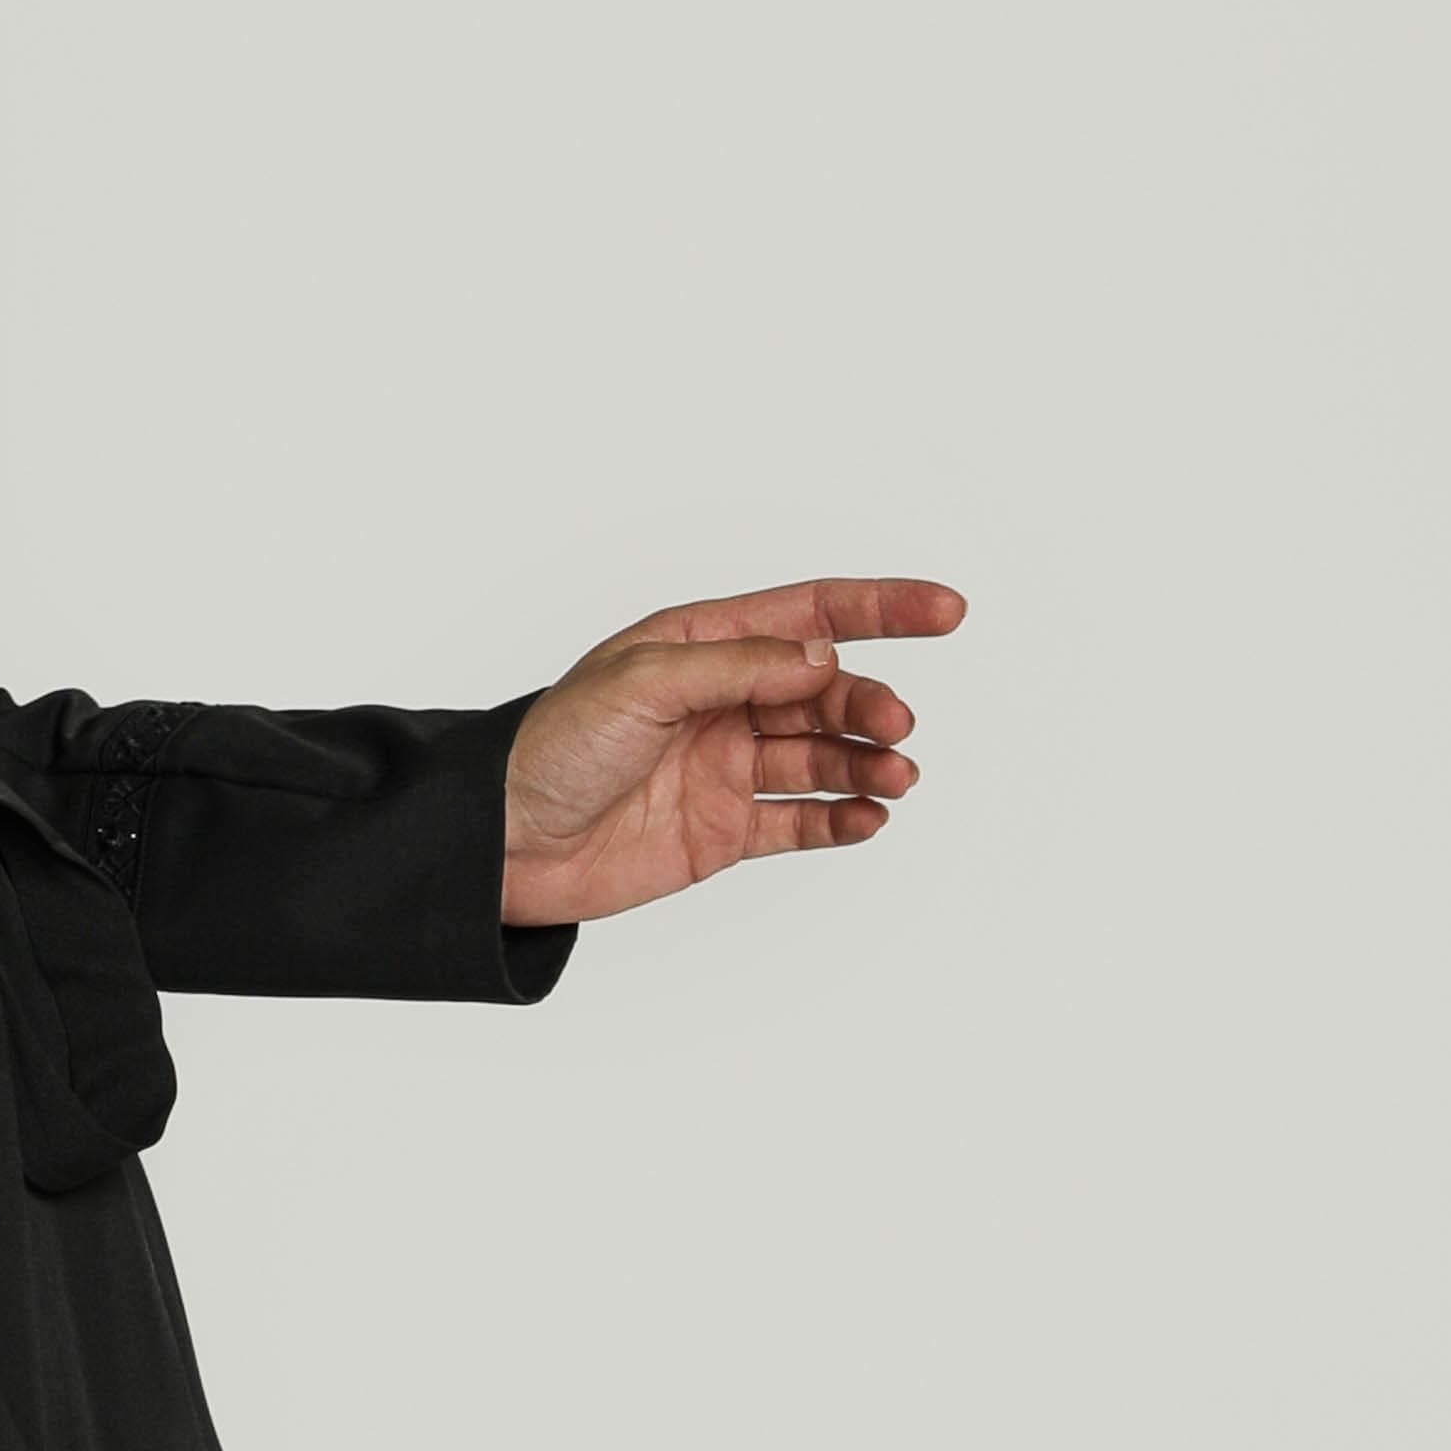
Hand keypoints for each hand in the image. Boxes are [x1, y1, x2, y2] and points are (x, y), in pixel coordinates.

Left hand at [502, 575, 965, 926]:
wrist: (504, 840)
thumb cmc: (552, 746)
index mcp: (703, 644)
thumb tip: (822, 655)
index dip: (882, 609)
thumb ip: (738, 667)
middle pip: (826, 690)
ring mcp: (727, 766)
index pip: (811, 614)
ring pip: (822, 754)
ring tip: (896, 776)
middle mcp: (723, 700)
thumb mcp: (642, 683)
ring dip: (867, 761)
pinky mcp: (724, 829)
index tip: (947, 611)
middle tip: (895, 725)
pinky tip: (870, 816)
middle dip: (869, 702)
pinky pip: (800, 818)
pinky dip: (841, 816)